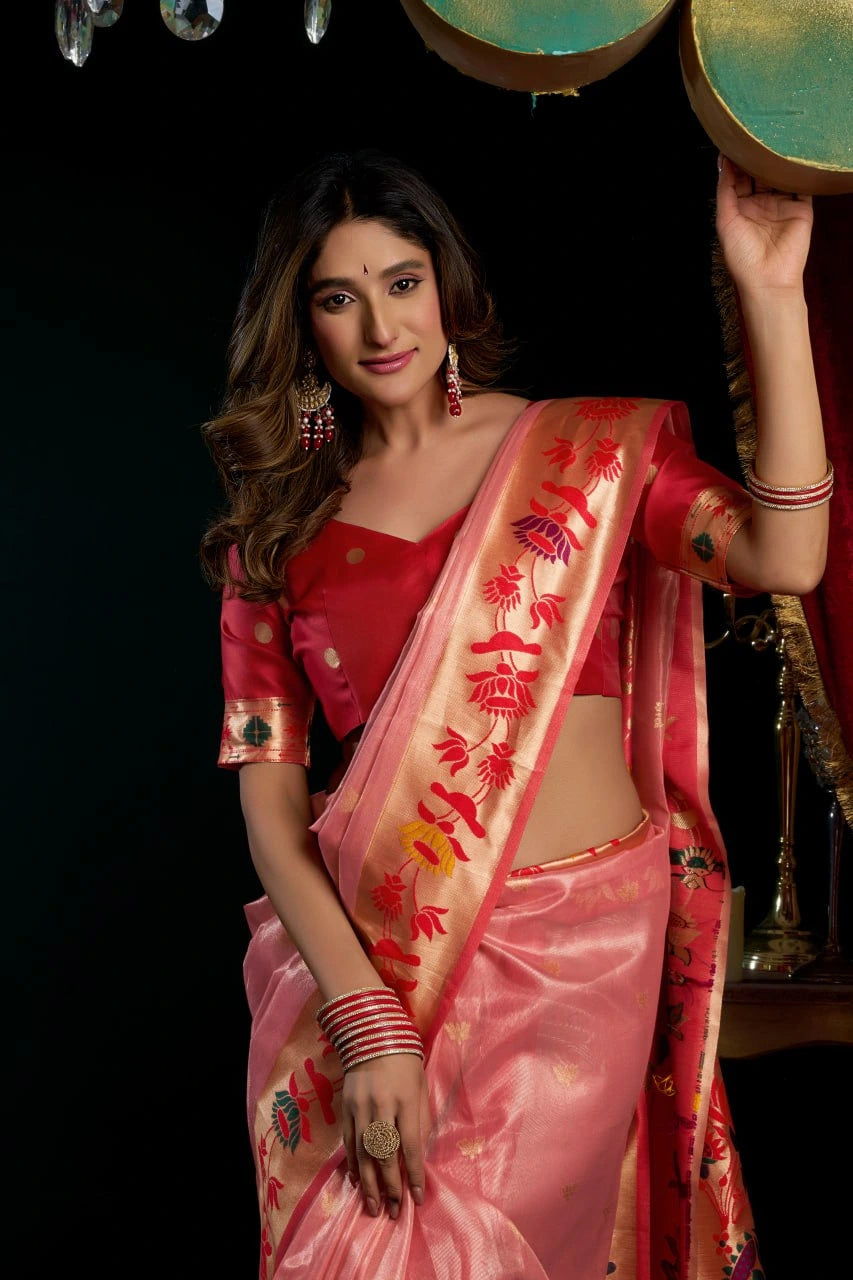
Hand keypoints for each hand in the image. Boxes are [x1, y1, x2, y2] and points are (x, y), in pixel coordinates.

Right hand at [342, 1052, 431, 1218]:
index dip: (413, 1176)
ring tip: (374, 1207)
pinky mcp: (346, 1106)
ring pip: (363, 1153)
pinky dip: (353, 1164)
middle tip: (393, 1212)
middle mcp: (381, 1106)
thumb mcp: (421, 1086)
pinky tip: (358, 1182)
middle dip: (390, 1187)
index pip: (410, 1146)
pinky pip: (348, 1142)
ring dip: (369, 1184)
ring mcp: (360, 1106)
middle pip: (384, 1155)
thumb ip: (420, 1120)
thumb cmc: (405, 1060)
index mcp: (406, 1100)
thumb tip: (418, 1155)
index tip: (417, 1199)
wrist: (371, 1032)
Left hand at [716, 153, 813, 295]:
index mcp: (741, 209)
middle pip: (759, 174)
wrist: (769, 280)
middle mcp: (761, 204)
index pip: (738, 179)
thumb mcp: (726, 222)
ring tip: (773, 140)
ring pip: (780, 176)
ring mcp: (782, 205)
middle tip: (754, 136)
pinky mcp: (800, 208)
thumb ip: (725, 192)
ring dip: (777, 161)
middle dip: (756, 157)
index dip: (735, 163)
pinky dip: (799, 171)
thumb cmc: (743, 257)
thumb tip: (722, 163)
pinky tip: (795, 156)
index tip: (733, 142)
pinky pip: (801, 185)